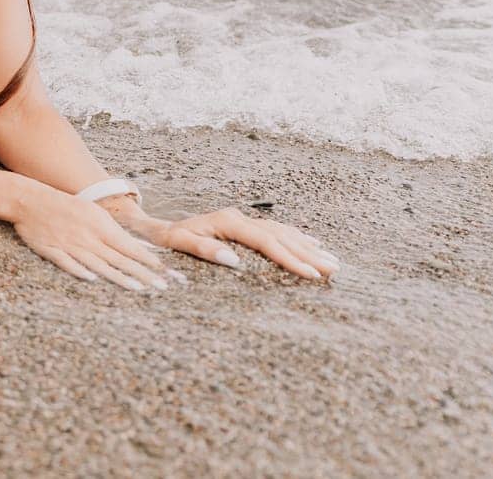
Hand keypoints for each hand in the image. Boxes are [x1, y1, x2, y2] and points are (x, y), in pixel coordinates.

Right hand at [10, 187, 183, 292]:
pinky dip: (79, 270)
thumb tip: (138, 247)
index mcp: (100, 226)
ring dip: (118, 276)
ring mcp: (69, 244)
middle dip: (142, 273)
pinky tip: (92, 279)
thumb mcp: (93, 214)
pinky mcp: (51, 250)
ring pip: (98, 263)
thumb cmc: (66, 208)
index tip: (165, 271)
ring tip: (138, 288)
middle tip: (161, 286)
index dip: (148, 259)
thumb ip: (113, 232)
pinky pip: (66, 262)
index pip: (129, 246)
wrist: (31, 201)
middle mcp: (88, 236)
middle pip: (119, 258)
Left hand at [100, 198, 340, 280]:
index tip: (311, 274)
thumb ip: (206, 251)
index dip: (291, 258)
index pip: (267, 242)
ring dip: (307, 245)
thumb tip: (234, 260)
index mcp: (228, 223)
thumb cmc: (168, 239)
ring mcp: (243, 219)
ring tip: (332, 260)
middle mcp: (239, 218)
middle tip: (334, 269)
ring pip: (282, 232)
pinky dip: (296, 237)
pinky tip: (311, 243)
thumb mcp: (180, 244)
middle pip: (281, 236)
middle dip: (309, 253)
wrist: (158, 227)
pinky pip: (276, 230)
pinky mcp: (243, 224)